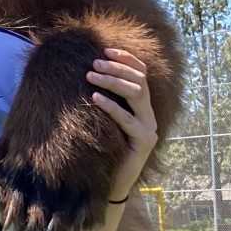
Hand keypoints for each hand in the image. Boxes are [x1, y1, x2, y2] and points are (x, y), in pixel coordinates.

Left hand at [86, 48, 157, 200]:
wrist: (109, 181)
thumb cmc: (101, 146)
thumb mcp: (101, 117)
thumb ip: (100, 96)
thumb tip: (81, 69)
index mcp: (141, 106)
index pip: (141, 74)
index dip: (127, 59)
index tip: (106, 49)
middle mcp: (149, 114)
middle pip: (139, 81)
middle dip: (117, 68)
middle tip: (93, 63)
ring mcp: (149, 127)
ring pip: (136, 95)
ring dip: (112, 81)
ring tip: (90, 76)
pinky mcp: (143, 141)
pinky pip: (127, 119)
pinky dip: (111, 105)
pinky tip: (94, 97)